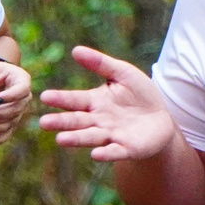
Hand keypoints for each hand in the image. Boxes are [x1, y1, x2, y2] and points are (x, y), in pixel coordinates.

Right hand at [37, 45, 181, 163]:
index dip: (60, 99)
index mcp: (94, 101)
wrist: (161, 119)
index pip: (74, 100)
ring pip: (91, 137)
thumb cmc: (139, 94)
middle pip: (77, 121)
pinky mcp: (127, 149)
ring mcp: (111, 136)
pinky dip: (105, 153)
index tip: (44, 96)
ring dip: (76, 139)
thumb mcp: (122, 73)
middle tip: (43, 122)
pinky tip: (95, 154)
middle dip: (61, 122)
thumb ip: (100, 63)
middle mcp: (98, 120)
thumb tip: (75, 50)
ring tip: (60, 140)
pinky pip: (114, 151)